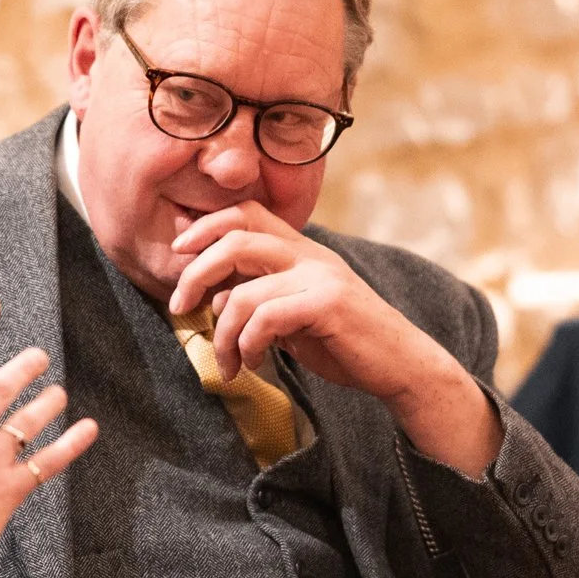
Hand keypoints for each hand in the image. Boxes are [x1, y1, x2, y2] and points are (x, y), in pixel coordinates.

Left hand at [166, 203, 502, 473]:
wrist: (401, 365)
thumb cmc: (344, 342)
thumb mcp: (294, 316)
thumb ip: (259, 299)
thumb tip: (211, 297)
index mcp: (301, 249)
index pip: (246, 212)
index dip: (206, 224)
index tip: (177, 249)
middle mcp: (310, 253)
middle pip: (236, 238)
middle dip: (195, 272)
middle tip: (179, 307)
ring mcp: (320, 276)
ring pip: (244, 291)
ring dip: (223, 334)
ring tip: (228, 362)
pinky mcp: (328, 303)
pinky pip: (266, 318)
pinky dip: (248, 345)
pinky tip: (253, 364)